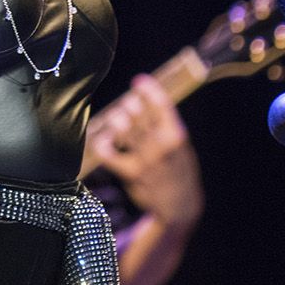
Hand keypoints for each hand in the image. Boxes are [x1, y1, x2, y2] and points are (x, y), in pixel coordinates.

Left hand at [87, 74, 202, 227]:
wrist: (179, 203)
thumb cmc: (178, 168)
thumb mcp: (181, 144)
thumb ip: (165, 123)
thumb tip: (144, 96)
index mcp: (177, 134)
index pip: (161, 103)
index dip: (147, 88)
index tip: (138, 81)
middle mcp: (161, 144)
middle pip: (137, 112)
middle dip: (129, 104)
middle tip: (127, 106)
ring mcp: (145, 158)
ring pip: (122, 127)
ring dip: (115, 119)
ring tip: (116, 121)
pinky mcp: (131, 173)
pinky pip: (108, 152)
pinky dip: (102, 142)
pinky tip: (104, 140)